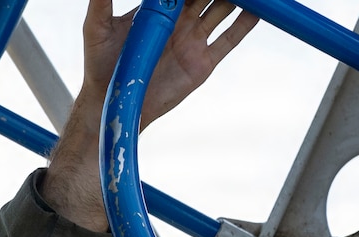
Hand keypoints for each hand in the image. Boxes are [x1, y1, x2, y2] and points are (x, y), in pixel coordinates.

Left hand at [43, 0, 256, 229]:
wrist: (111, 104)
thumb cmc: (100, 65)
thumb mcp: (96, 29)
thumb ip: (102, 2)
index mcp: (161, 8)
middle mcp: (181, 21)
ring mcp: (194, 40)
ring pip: (224, 9)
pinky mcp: (203, 63)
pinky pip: (230, 39)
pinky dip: (246, 24)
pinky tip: (262, 10)